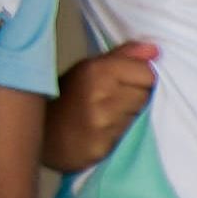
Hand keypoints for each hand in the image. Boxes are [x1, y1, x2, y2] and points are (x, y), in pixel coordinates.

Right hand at [49, 39, 158, 172]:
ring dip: (129, 116)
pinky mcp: (101, 147)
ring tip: (107, 114)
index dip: (142, 78)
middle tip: (114, 99)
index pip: (147, 74)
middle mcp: (99, 96)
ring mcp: (100, 123)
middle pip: (145, 96)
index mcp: (97, 71)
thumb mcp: (89, 68)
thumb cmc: (68, 96)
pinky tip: (103, 130)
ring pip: (138, 116)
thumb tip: (155, 50)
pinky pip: (126, 136)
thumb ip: (124, 56)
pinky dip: (119, 133)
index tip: (129, 81)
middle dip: (136, 97)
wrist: (41, 132)